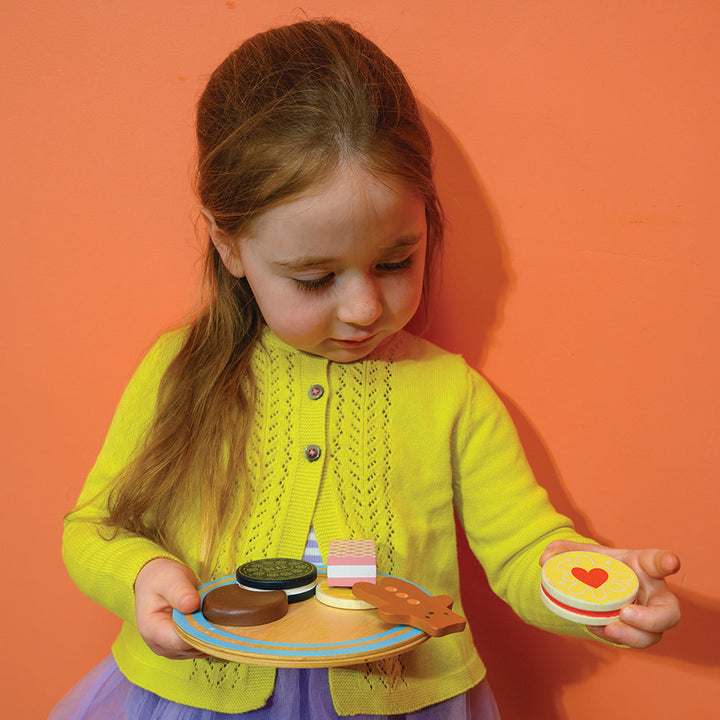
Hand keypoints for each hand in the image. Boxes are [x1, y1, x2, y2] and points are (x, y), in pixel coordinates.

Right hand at [134, 558, 206, 658]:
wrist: (155, 580)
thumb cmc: (161, 578)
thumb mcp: (171, 578)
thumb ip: (181, 592)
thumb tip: (192, 604)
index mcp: (151, 630)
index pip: (180, 641)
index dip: (199, 631)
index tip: (214, 616)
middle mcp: (159, 645)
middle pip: (190, 648)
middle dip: (207, 632)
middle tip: (219, 613)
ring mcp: (169, 648)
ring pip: (197, 649)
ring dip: (208, 634)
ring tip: (214, 614)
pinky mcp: (179, 647)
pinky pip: (198, 647)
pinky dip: (207, 636)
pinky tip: (211, 621)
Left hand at [540, 540, 680, 648]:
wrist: (597, 584)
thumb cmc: (597, 565)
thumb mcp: (579, 553)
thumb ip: (562, 550)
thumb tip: (544, 561)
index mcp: (643, 566)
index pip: (659, 561)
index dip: (667, 562)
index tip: (671, 562)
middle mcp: (653, 593)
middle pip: (670, 612)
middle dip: (652, 618)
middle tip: (626, 613)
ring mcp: (648, 616)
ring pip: (654, 635)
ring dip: (633, 636)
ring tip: (610, 628)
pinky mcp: (637, 632)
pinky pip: (633, 641)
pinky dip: (615, 638)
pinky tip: (597, 628)